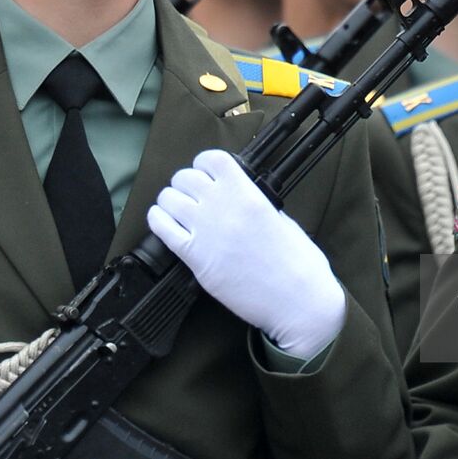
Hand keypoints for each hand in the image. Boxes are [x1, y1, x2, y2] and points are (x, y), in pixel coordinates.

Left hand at [148, 149, 345, 359]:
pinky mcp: (194, 257)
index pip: (212, 159)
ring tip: (176, 211)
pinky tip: (164, 223)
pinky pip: (162, 229)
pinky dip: (158, 221)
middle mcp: (223, 206)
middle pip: (185, 177)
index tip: (206, 174)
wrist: (297, 299)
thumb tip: (240, 199)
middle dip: (185, 184)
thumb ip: (256, 204)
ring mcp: (206, 231)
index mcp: (248, 194)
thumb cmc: (299, 262)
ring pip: (168, 199)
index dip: (204, 164)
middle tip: (191, 196)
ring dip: (170, 201)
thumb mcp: (282, 219)